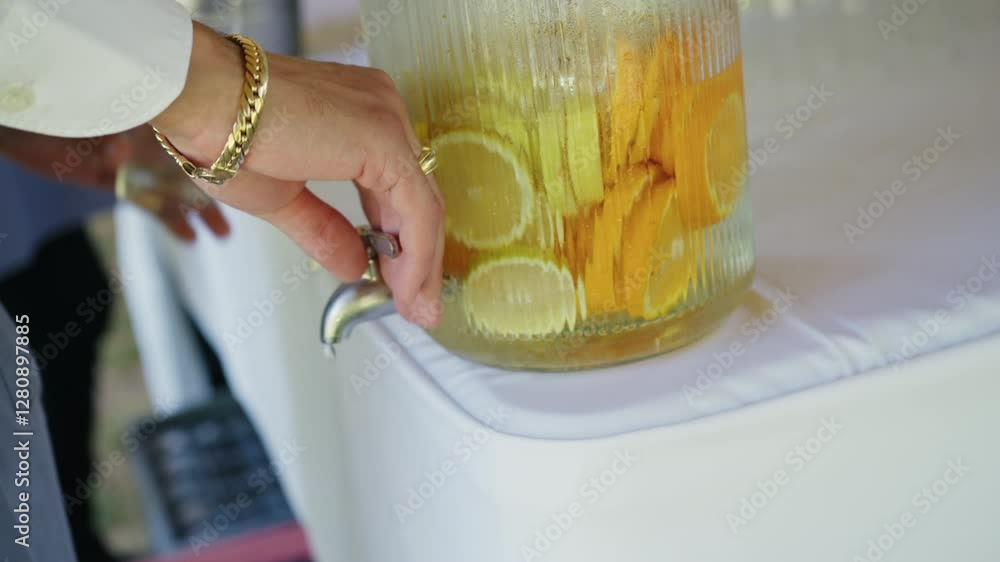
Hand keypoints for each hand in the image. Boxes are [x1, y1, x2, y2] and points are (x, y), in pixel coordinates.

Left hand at [0, 124, 229, 241]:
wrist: (29, 124)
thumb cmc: (64, 113)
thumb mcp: (96, 117)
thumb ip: (111, 134)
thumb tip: (120, 152)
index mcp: (158, 124)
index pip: (199, 141)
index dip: (222, 155)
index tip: (247, 174)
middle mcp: (155, 144)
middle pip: (196, 170)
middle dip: (221, 194)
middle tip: (247, 212)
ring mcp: (139, 165)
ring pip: (179, 193)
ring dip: (201, 214)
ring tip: (225, 235)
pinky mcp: (121, 184)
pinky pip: (153, 207)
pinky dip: (172, 223)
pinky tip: (191, 240)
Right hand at [151, 23, 444, 326]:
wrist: (198, 100)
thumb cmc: (222, 131)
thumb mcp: (284, 198)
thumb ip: (326, 231)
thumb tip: (355, 265)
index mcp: (359, 115)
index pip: (397, 187)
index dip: (402, 240)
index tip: (400, 283)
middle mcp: (381, 109)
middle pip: (417, 196)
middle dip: (418, 258)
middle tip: (418, 306)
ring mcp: (387, 120)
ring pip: (423, 204)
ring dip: (420, 264)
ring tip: (415, 307)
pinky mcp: (384, 139)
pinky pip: (416, 207)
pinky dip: (415, 254)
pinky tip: (404, 287)